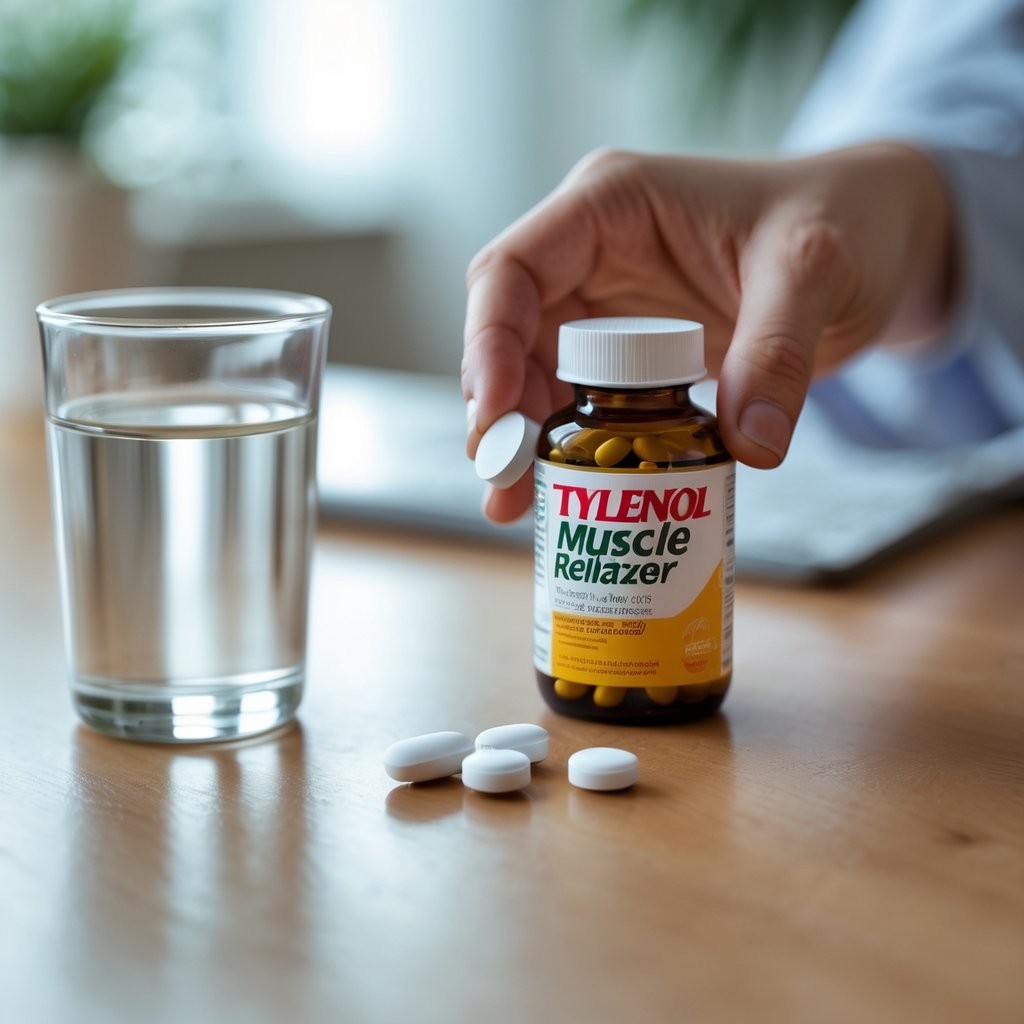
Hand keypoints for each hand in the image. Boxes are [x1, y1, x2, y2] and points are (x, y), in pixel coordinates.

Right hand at [463, 143, 952, 521]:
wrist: (875, 239)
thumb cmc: (843, 220)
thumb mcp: (816, 271)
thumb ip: (778, 351)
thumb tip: (749, 450)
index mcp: (610, 205)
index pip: (512, 270)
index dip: (488, 344)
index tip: (495, 418)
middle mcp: (591, 252)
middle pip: (508, 332)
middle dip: (497, 409)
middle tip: (502, 485)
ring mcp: (605, 303)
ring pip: (532, 373)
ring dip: (521, 439)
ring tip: (516, 506)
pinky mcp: (629, 352)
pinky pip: (577, 401)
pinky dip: (565, 445)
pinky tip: (561, 489)